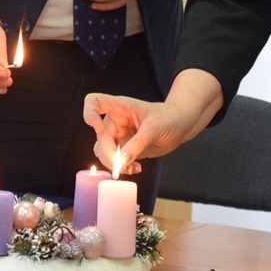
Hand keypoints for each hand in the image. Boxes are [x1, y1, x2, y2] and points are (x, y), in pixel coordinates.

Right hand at [82, 94, 199, 174]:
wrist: (181, 126)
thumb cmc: (169, 118)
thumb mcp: (154, 129)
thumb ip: (138, 144)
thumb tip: (122, 160)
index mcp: (120, 107)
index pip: (94, 101)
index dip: (89, 114)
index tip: (98, 129)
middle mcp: (115, 120)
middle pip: (99, 136)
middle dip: (108, 154)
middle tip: (122, 166)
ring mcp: (119, 135)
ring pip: (102, 151)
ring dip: (113, 164)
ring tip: (132, 168)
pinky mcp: (125, 148)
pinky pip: (114, 160)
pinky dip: (122, 168)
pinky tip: (136, 169)